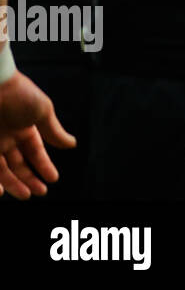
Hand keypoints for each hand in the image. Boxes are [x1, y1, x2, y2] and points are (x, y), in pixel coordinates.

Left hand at [0, 71, 74, 198]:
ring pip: (2, 170)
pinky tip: (1, 190)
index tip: (53, 179)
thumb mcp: (43, 112)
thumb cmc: (19, 94)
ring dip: (13, 184)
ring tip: (24, 195)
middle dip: (29, 179)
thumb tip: (71, 144)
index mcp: (25, 128)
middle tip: (39, 192)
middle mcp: (8, 138)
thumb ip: (54, 131)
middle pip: (18, 164)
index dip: (44, 166)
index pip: (36, 152)